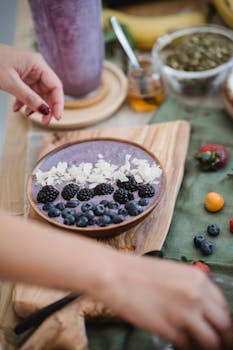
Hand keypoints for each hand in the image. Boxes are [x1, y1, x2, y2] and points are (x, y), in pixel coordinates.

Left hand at [0, 44, 63, 123]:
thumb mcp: (11, 83)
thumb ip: (29, 98)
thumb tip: (45, 111)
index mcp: (38, 64)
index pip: (56, 86)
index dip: (59, 103)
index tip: (57, 118)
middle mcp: (36, 68)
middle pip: (49, 91)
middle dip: (47, 107)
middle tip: (45, 122)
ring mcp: (29, 72)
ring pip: (39, 93)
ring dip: (35, 106)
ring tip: (28, 115)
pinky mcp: (21, 77)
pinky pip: (29, 92)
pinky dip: (25, 102)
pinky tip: (17, 109)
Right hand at [98, 255, 232, 349]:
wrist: (116, 275)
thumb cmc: (140, 273)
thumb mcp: (174, 273)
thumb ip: (192, 289)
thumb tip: (204, 309)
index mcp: (198, 279)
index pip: (225, 307)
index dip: (224, 322)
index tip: (221, 329)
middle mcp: (196, 296)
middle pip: (224, 325)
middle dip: (223, 337)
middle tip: (218, 343)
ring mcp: (184, 314)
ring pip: (211, 341)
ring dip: (207, 346)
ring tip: (199, 345)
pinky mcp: (169, 330)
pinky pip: (188, 346)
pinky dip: (187, 348)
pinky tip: (181, 344)